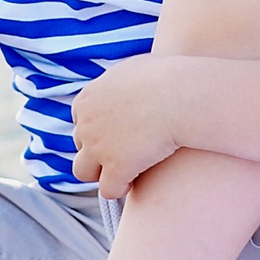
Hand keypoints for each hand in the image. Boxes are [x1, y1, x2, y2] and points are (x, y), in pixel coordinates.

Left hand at [69, 57, 181, 199]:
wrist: (178, 95)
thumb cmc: (165, 77)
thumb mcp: (132, 70)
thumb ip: (120, 81)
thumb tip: (126, 84)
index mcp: (87, 99)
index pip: (81, 120)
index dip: (99, 128)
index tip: (118, 132)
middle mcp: (86, 124)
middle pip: (81, 144)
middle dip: (98, 149)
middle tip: (123, 151)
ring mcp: (98, 148)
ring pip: (83, 171)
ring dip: (100, 172)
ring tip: (123, 173)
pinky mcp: (116, 168)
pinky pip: (108, 190)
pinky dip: (119, 188)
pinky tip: (135, 182)